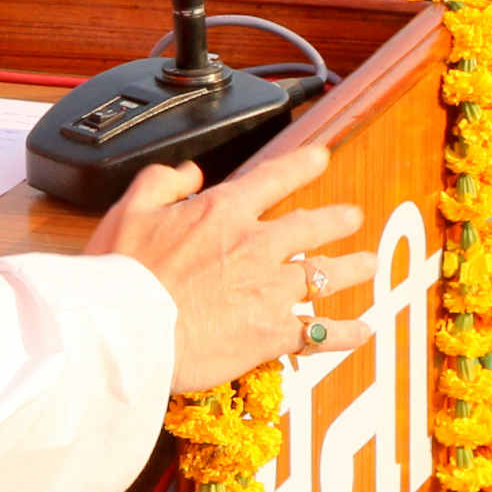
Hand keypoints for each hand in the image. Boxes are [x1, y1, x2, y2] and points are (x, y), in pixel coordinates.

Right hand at [91, 145, 370, 394]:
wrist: (128, 332)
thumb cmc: (122, 276)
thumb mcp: (129, 210)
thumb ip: (161, 182)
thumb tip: (188, 172)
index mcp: (222, 213)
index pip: (273, 178)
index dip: (301, 165)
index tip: (321, 157)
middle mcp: (256, 246)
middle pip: (312, 227)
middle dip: (337, 219)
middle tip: (353, 216)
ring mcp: (269, 290)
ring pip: (325, 275)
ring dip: (352, 268)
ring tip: (369, 264)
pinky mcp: (272, 333)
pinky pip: (319, 332)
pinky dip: (344, 333)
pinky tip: (363, 330)